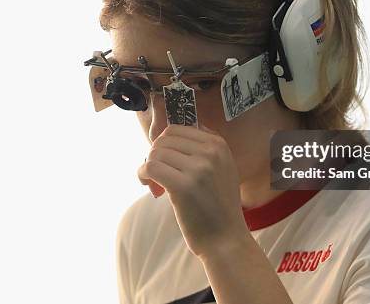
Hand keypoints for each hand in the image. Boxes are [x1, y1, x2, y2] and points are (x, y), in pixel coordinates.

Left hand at [137, 123, 249, 257]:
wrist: (226, 239)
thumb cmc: (218, 206)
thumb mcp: (221, 168)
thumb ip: (201, 149)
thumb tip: (167, 136)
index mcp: (218, 144)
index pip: (176, 129)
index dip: (164, 145)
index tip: (166, 162)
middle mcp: (211, 152)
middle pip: (164, 140)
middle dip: (155, 155)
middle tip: (158, 175)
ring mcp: (198, 168)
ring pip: (155, 153)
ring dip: (148, 167)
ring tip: (155, 183)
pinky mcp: (184, 186)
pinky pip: (151, 167)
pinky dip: (143, 175)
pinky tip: (148, 185)